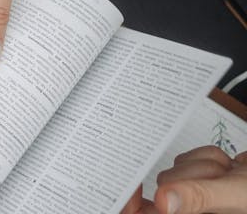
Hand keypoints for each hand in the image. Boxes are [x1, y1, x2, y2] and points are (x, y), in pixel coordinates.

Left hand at [122, 146, 246, 213]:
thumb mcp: (238, 195)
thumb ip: (201, 198)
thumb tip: (164, 201)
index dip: (131, 204)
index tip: (133, 184)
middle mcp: (188, 212)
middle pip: (160, 190)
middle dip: (189, 175)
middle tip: (217, 176)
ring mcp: (193, 197)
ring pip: (175, 171)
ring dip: (202, 166)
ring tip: (228, 174)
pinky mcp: (198, 181)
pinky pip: (186, 160)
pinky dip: (207, 158)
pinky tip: (228, 168)